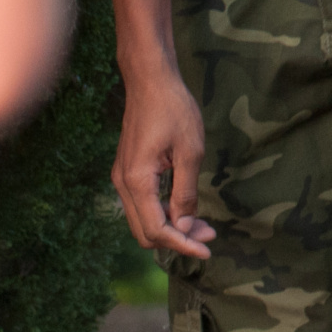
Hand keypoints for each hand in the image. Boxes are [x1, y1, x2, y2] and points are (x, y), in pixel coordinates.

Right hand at [110, 65, 216, 259]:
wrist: (150, 81)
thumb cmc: (173, 110)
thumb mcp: (189, 151)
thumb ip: (185, 192)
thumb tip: (183, 228)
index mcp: (137, 181)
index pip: (156, 229)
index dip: (182, 244)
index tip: (207, 250)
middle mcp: (123, 184)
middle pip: (145, 232)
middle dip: (177, 240)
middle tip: (209, 236)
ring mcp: (123, 178)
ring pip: (142, 221)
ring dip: (170, 229)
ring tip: (202, 226)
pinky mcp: (128, 171)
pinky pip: (142, 205)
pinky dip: (162, 214)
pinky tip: (184, 210)